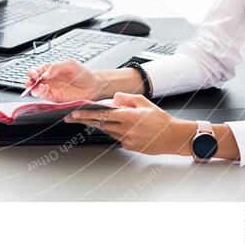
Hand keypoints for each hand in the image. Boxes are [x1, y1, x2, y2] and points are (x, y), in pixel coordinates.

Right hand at [25, 59, 103, 101]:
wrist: (93, 86)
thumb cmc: (83, 74)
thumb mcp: (70, 64)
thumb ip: (56, 67)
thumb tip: (45, 73)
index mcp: (51, 69)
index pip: (37, 70)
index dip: (33, 72)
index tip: (35, 74)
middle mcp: (49, 79)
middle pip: (33, 80)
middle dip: (29, 81)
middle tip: (32, 81)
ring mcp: (51, 89)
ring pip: (35, 90)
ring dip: (33, 88)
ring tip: (39, 86)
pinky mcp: (54, 98)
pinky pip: (44, 96)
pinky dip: (41, 94)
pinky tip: (45, 90)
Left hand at [63, 92, 192, 155]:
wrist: (172, 137)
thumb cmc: (161, 119)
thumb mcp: (144, 102)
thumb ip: (126, 98)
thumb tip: (114, 98)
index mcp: (129, 117)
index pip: (103, 114)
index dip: (87, 113)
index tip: (76, 112)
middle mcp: (126, 129)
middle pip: (99, 124)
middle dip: (84, 120)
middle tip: (71, 117)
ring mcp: (127, 140)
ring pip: (106, 130)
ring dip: (97, 125)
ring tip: (86, 119)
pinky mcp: (129, 146)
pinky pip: (115, 137)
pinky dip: (112, 130)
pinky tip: (113, 126)